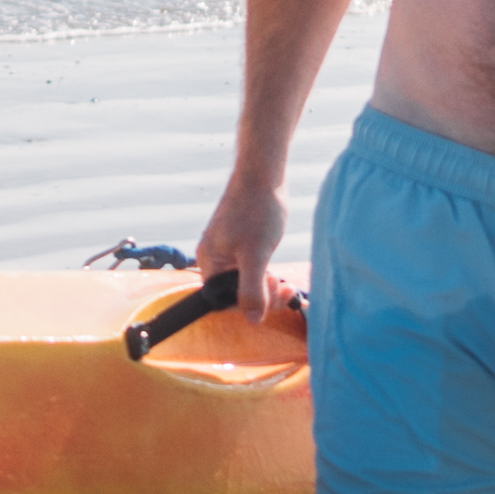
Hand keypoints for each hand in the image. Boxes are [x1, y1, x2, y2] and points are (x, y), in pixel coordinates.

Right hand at [196, 169, 300, 325]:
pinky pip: (250, 270)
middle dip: (261, 297)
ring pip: (245, 283)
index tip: (273, 297)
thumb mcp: (256, 255)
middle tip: (284, 289)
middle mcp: (214, 257)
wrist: (263, 173)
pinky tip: (280, 276)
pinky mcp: (241, 244)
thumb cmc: (257, 209)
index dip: (249, 304)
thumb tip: (251, 320)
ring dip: (266, 288)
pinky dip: (266, 276)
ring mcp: (227, 250)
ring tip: (284, 284)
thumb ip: (252, 289)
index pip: (223, 300)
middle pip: (234, 293)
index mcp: (209, 261)